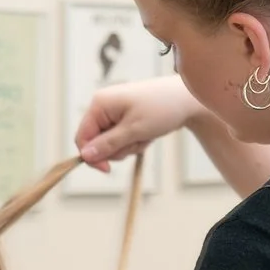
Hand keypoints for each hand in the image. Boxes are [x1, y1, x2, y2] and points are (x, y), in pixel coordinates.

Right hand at [76, 75, 200, 171]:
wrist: (187, 99)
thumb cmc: (161, 109)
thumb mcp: (133, 130)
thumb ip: (107, 144)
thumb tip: (85, 156)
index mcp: (100, 104)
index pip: (82, 137)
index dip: (92, 156)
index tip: (108, 170)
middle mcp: (103, 106)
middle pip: (97, 142)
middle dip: (118, 148)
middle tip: (138, 140)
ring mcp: (114, 112)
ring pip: (111, 143)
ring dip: (129, 145)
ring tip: (146, 134)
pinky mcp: (125, 118)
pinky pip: (122, 139)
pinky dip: (135, 141)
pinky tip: (148, 133)